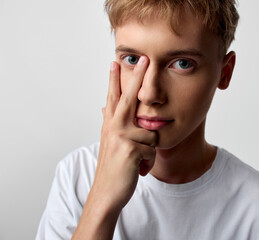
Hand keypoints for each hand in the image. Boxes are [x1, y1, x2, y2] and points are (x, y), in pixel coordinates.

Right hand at [95, 56, 155, 210]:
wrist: (108, 192)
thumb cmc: (114, 167)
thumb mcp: (111, 143)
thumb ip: (111, 123)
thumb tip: (104, 106)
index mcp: (110, 124)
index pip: (113, 97)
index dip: (114, 79)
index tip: (116, 62)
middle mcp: (114, 127)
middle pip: (128, 98)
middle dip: (136, 77)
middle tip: (144, 59)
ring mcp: (121, 138)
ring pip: (151, 133)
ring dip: (149, 152)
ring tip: (137, 161)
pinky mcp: (130, 150)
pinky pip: (152, 150)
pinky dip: (149, 162)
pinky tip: (138, 169)